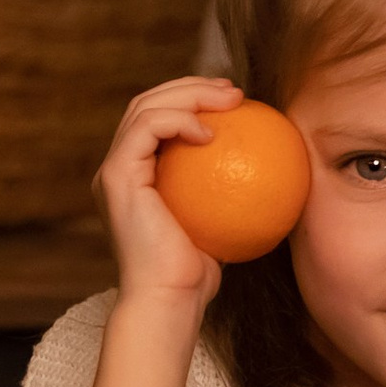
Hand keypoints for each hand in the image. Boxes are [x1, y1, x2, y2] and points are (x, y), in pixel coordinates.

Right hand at [92, 74, 239, 321]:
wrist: (170, 300)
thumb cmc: (199, 274)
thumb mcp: (222, 223)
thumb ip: (230, 194)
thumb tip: (271, 169)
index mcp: (138, 175)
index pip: (159, 120)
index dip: (193, 99)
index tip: (236, 101)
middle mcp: (120, 168)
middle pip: (148, 103)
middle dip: (192, 86)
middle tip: (235, 91)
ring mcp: (114, 170)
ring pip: (145, 107)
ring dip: (189, 94)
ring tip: (230, 99)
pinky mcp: (117, 176)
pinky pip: (147, 129)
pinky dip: (179, 121)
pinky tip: (212, 132)